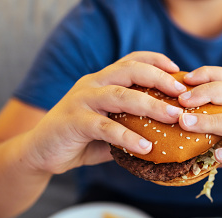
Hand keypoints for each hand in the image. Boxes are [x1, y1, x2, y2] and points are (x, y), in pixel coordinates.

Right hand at [24, 52, 187, 173]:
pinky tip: (146, 147)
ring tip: (173, 117)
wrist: (39, 152)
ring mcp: (82, 101)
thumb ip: (131, 125)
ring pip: (121, 96)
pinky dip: (128, 137)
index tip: (178, 70)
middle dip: (160, 79)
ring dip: (150, 105)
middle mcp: (93, 84)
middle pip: (130, 71)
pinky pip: (106, 127)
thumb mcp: (109, 128)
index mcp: (102, 81)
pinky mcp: (74, 122)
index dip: (156, 61)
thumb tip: (166, 134)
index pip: (131, 61)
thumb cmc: (80, 139)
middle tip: (182, 93)